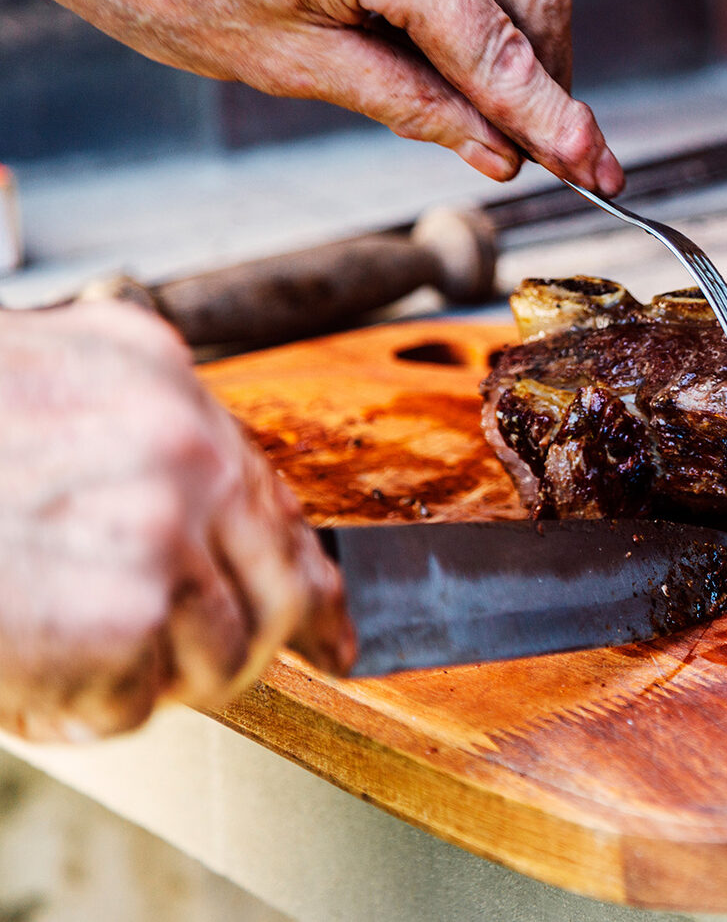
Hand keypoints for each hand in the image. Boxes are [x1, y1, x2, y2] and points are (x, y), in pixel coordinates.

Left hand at [0, 0, 622, 192]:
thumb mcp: (277, 58)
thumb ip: (404, 103)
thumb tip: (491, 150)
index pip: (506, 53)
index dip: (560, 125)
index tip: (603, 172)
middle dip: (549, 78)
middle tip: (543, 148)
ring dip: (512, 30)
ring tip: (475, 95)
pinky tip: (431, 25)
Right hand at [0, 303, 355, 741]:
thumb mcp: (28, 392)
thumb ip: (122, 438)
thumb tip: (209, 524)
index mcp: (155, 373)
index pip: (272, 495)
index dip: (308, 576)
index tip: (335, 629)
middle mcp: (182, 438)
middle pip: (282, 584)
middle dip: (241, 646)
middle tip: (186, 674)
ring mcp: (163, 522)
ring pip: (220, 654)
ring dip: (143, 681)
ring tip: (49, 655)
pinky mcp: (129, 610)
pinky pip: (144, 701)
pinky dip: (80, 712)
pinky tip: (22, 678)